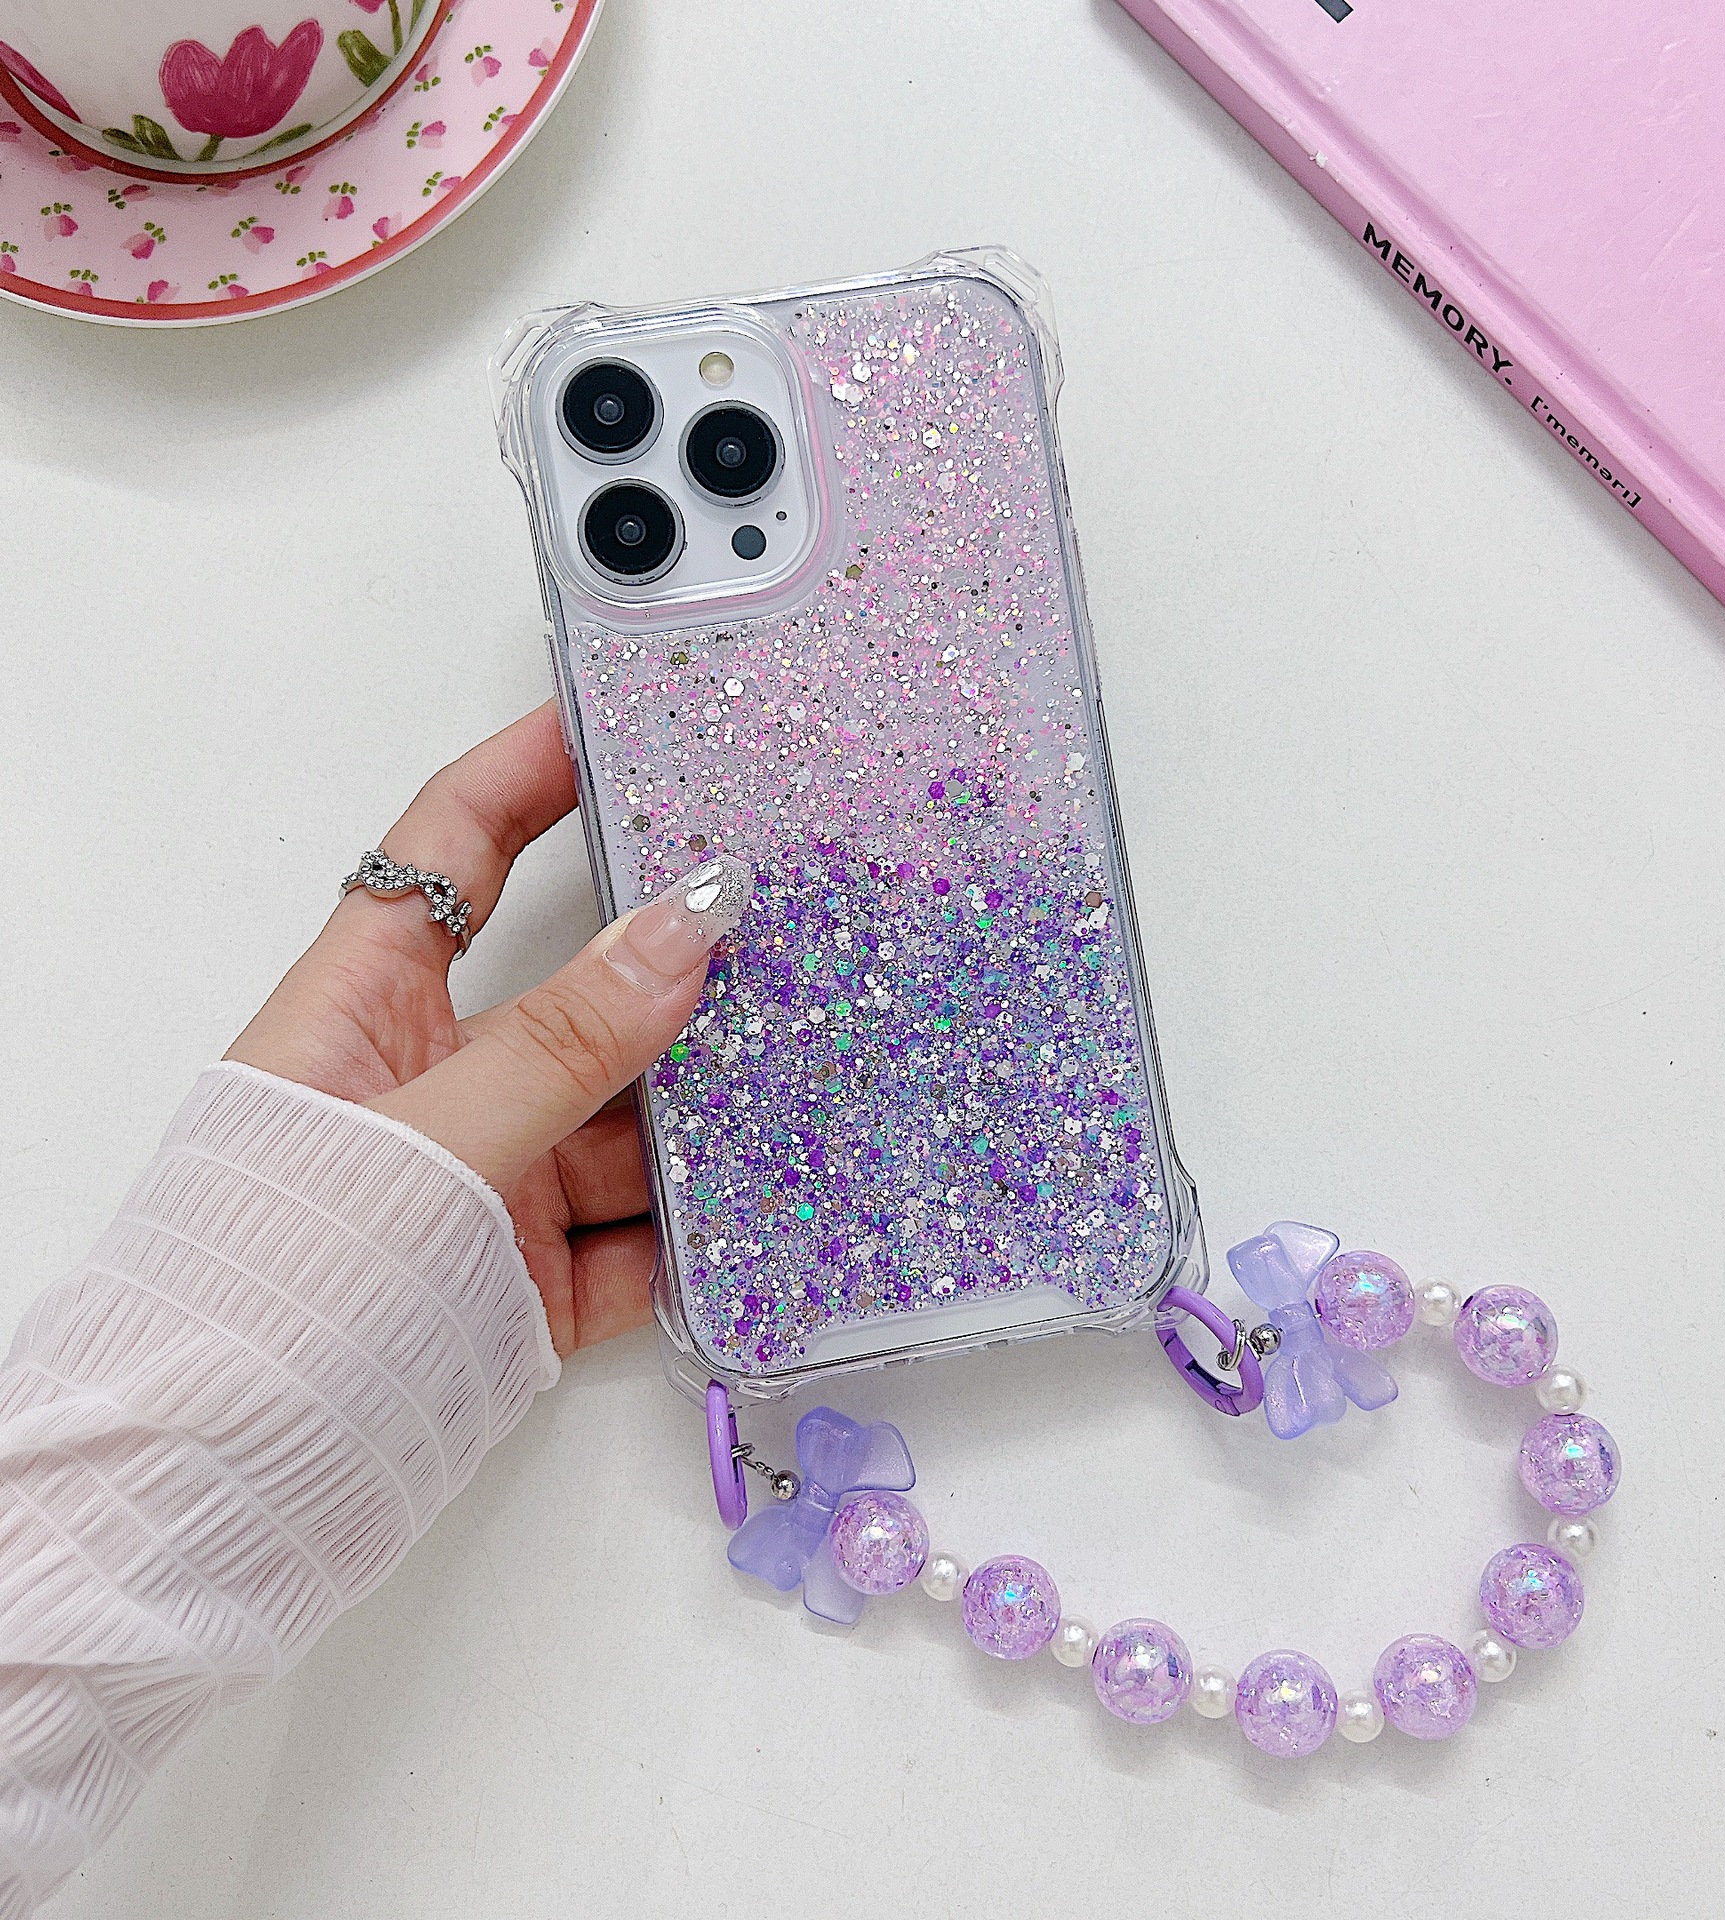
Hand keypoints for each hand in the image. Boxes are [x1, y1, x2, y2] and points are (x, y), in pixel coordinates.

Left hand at [226, 704, 749, 1357]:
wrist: (221, 1497)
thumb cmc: (265, 1294)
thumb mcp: (430, 1141)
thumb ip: (568, 1042)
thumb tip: (687, 926)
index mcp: (367, 1006)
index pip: (453, 849)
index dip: (531, 772)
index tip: (621, 722)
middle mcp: (434, 1083)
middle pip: (577, 992)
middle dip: (673, 964)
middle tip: (780, 917)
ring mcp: (486, 1183)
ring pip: (624, 1121)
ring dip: (705, 1112)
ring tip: (809, 1071)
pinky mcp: (524, 1280)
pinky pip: (636, 1238)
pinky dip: (698, 1232)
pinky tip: (768, 1207)